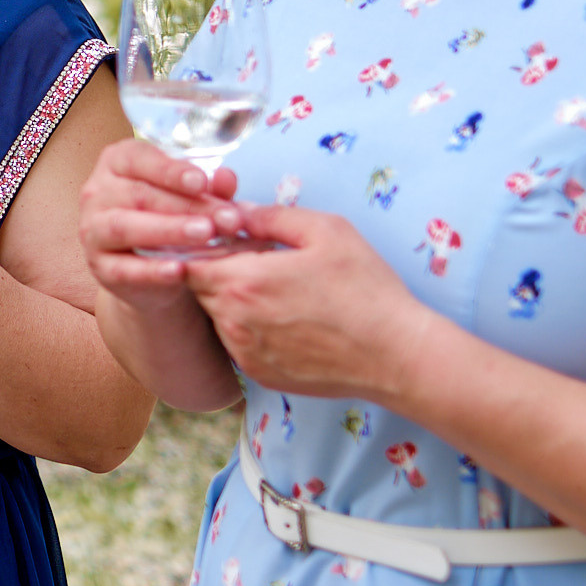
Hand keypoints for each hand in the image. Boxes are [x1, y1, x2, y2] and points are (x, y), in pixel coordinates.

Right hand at [77, 138, 249, 317]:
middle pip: (139, 194)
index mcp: (118, 162)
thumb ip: (209, 189)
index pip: (139, 158)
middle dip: (187, 206)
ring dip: (167, 230)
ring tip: (205, 234)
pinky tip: (178, 269)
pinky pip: (123, 268)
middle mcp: (98, 192)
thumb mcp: (193, 200)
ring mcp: (93, 230)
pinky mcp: (99, 267)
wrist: (154, 271)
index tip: (202, 182)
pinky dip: (151, 270)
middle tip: (226, 218)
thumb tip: (227, 178)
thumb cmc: (171, 218)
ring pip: (125, 227)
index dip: (171, 170)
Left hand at [182, 202, 438, 406]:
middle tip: (256, 258)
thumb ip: (271, 215)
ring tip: (278, 290)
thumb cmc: (365, 288)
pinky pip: (238, 344)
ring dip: (234, 300)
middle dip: (217, 269)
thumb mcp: (327, 231)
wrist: (395, 356)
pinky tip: (287, 319)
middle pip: (200, 288)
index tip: (224, 236)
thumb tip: (237, 210)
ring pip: (218, 317)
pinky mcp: (259, 375)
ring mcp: (245, 353)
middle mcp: (235, 322)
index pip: (190, 259)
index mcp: (245, 281)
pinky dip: (250, 328)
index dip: (201, 244)